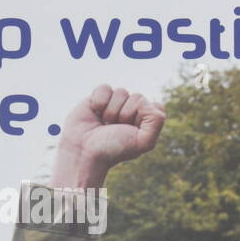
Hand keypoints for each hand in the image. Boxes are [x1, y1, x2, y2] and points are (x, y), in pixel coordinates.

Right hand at [50, 84, 165, 188]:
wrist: (83, 152)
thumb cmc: (113, 150)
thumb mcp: (143, 142)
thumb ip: (156, 121)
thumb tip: (145, 100)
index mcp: (145, 122)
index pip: (155, 106)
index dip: (143, 116)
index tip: (132, 132)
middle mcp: (131, 111)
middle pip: (138, 97)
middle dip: (126, 114)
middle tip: (114, 129)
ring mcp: (114, 104)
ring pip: (121, 92)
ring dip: (111, 110)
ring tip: (104, 124)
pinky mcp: (97, 98)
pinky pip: (105, 88)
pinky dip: (99, 101)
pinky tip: (95, 113)